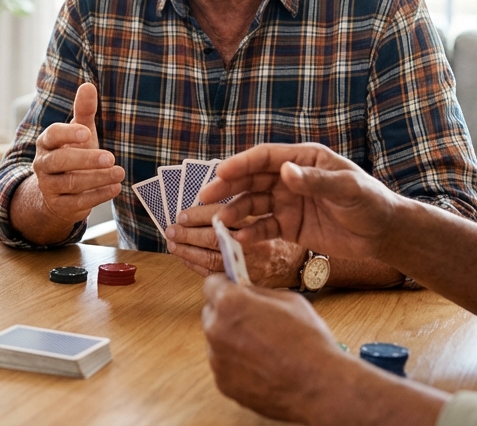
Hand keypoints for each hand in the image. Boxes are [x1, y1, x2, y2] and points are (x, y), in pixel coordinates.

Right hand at [29, 82, 124, 226]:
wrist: (60, 194)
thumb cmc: (73, 155)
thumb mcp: (80, 133)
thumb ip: (84, 111)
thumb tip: (88, 85)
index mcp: (47, 143)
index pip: (51, 135)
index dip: (67, 134)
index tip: (87, 132)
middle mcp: (43, 165)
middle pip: (59, 161)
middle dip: (85, 159)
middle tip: (111, 157)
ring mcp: (49, 187)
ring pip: (71, 183)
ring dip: (97, 179)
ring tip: (119, 172)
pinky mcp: (59, 206)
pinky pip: (78, 202)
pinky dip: (98, 195)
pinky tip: (115, 188)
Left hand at [166, 204, 307, 286]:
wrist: (305, 265)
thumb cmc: (289, 231)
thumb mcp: (276, 207)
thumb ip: (246, 203)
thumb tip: (209, 195)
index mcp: (263, 223)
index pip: (224, 217)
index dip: (200, 216)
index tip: (182, 214)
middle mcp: (257, 248)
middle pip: (214, 239)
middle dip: (188, 234)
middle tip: (171, 229)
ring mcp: (252, 267)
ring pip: (212, 259)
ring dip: (188, 251)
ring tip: (172, 243)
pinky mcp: (247, 281)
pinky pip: (216, 275)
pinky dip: (197, 266)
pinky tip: (185, 257)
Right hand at [197, 143, 403, 261]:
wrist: (383, 234)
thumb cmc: (370, 202)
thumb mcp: (347, 189)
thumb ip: (316, 181)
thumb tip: (285, 171)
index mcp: (303, 160)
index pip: (265, 157)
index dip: (241, 164)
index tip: (221, 173)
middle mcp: (290, 179)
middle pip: (252, 179)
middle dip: (228, 187)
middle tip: (206, 197)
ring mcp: (287, 203)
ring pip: (253, 204)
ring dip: (235, 211)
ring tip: (220, 222)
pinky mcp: (289, 227)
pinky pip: (264, 228)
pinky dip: (251, 232)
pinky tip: (239, 238)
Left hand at [201, 274, 346, 422]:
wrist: (320, 386)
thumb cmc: (309, 341)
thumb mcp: (288, 300)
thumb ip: (258, 293)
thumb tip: (245, 291)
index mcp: (230, 304)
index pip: (211, 284)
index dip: (225, 286)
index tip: (234, 290)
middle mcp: (216, 330)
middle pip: (212, 313)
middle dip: (228, 314)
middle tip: (253, 321)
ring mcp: (217, 360)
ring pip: (217, 341)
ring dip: (232, 340)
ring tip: (263, 348)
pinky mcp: (223, 383)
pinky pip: (224, 366)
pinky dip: (237, 365)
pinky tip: (262, 367)